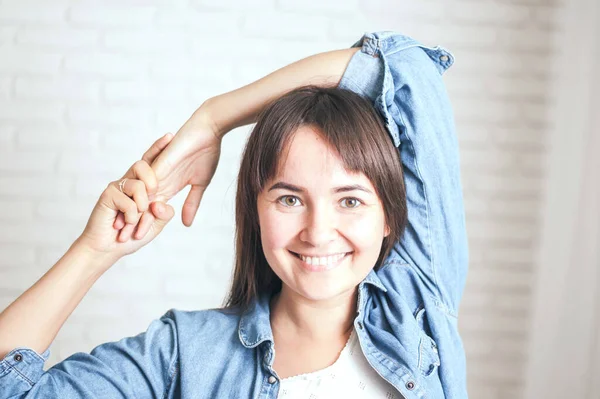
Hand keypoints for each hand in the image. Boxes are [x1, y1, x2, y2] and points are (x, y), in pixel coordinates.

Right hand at [75, 134, 175, 262]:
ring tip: (134, 221)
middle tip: (153, 195)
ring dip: (141, 208)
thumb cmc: (130, 237)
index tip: (170, 135)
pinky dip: (131, 217)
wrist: (107, 249)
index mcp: (143, 186)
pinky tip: (122, 224)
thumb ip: (163, 214)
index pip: (152, 163)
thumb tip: (162, 203)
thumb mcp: (154, 225)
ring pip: (139, 184)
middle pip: (143, 164)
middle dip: (153, 180)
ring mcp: (118, 186)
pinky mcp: (108, 194)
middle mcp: (130, 182)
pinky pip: (129, 200)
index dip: (159, 148)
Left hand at [114, 112, 222, 237]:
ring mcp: (157, 173)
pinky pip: (145, 186)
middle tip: (121, 243)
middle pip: (141, 206)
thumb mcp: (199, 185)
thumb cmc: (207, 153)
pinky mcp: (158, 166)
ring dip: (131, 217)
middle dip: (132, 224)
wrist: (208, 131)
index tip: (138, 241)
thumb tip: (186, 223)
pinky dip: (139, 201)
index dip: (146, 223)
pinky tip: (132, 217)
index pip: (153, 208)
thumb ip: (192, 203)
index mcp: (168, 184)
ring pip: (139, 199)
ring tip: (122, 234)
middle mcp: (158, 180)